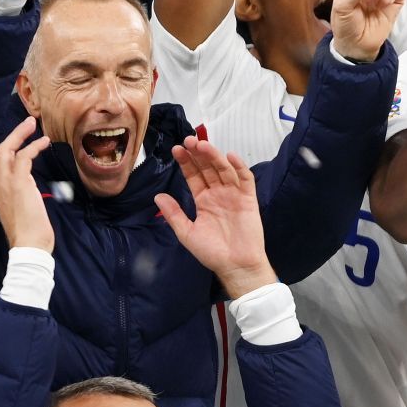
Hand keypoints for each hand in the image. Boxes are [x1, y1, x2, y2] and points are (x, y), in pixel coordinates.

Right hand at [0, 116, 54, 252]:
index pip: (0, 165)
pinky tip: (44, 142)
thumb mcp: (24, 211)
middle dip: (13, 136)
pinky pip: (23, 157)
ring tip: (33, 124)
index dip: (11, 150)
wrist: (29, 247)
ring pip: (6, 151)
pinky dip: (33, 147)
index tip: (24, 140)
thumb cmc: (31, 234)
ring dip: (20, 135)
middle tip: (27, 123)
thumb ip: (25, 197)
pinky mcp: (19, 184)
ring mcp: (6, 185)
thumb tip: (33, 190)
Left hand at [156, 136, 276, 297]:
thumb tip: (158, 195)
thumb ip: (174, 213)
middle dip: (198, 154)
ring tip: (203, 145)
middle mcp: (218, 193)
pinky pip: (245, 179)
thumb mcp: (187, 233)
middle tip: (189, 140)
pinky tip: (230, 157)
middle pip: (208, 168)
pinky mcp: (249, 199)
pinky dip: (239, 167)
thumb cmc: (212, 252)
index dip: (186, 162)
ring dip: (214, 156)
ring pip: (224, 170)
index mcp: (203, 200)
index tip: (177, 149)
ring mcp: (234, 194)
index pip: (193, 176)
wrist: (235, 265)